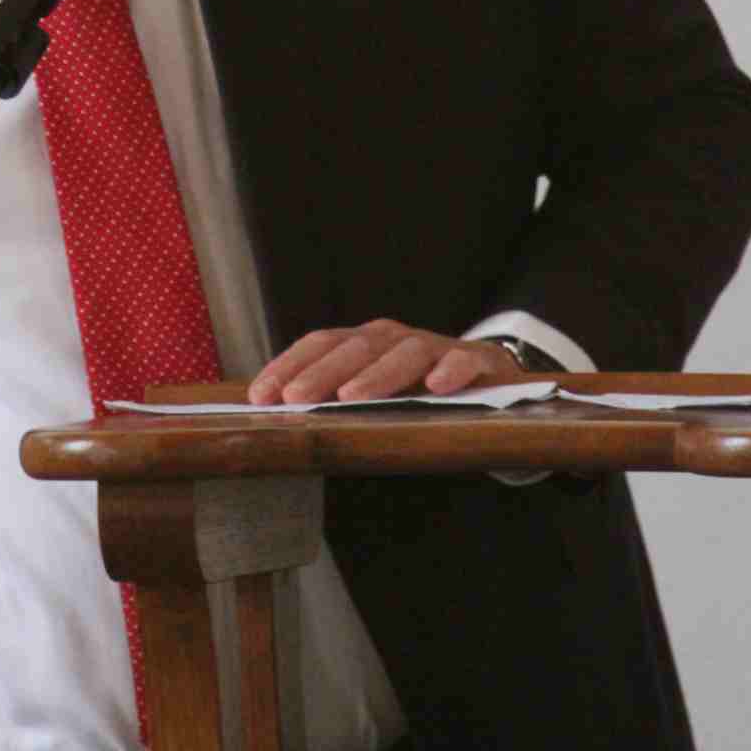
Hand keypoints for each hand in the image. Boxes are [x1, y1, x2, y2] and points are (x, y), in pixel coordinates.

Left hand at [248, 319, 525, 405]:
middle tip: (295, 399)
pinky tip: (439, 386)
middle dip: (321, 373)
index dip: (288, 366)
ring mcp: (436, 347)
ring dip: (376, 374)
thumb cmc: (417, 391)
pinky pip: (464, 361)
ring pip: (404, 353)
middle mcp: (394, 338)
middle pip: (355, 348)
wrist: (490, 381)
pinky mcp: (478, 362)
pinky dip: (451, 370)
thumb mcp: (374, 391)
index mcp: (364, 343)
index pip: (320, 344)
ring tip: (352, 396)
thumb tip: (275, 412)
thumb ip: (334, 397)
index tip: (260, 396)